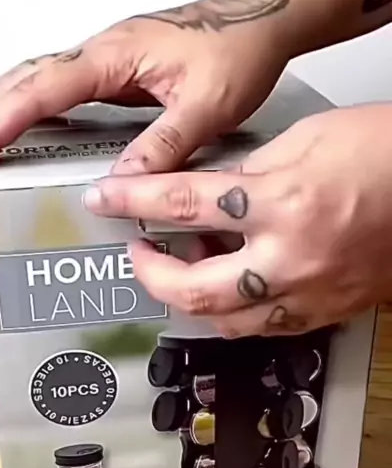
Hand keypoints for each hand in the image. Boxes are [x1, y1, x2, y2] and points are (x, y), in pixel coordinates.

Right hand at [0, 0, 289, 172]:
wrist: (259, 19)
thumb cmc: (237, 48)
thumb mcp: (208, 106)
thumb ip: (163, 145)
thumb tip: (120, 182)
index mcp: (114, 56)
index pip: (42, 93)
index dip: (0, 125)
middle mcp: (99, 54)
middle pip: (19, 85)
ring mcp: (101, 62)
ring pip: (28, 84)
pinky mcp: (109, 73)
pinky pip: (50, 90)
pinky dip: (18, 107)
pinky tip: (4, 124)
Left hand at [83, 105, 391, 335]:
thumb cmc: (385, 154)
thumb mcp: (304, 141)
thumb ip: (246, 171)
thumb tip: (204, 193)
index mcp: (281, 202)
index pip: (183, 204)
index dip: (133, 200)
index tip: (104, 199)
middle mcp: (290, 258)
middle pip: (192, 289)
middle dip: (151, 273)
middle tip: (140, 251)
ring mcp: (309, 294)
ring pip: (224, 321)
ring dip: (191, 298)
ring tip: (185, 268)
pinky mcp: (325, 313)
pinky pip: (263, 327)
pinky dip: (235, 311)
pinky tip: (231, 287)